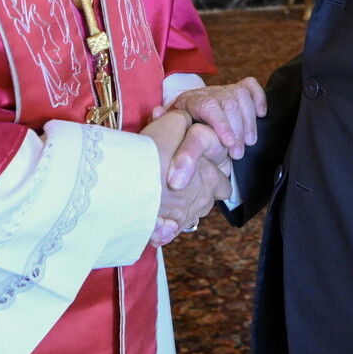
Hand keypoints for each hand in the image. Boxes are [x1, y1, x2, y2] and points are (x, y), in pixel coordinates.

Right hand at [141, 111, 231, 246]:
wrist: (128, 178)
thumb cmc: (153, 151)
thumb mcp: (173, 124)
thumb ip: (183, 123)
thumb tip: (184, 120)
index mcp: (209, 178)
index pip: (224, 186)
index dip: (214, 180)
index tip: (202, 175)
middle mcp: (201, 202)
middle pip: (205, 204)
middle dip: (195, 197)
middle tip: (177, 185)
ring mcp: (182, 219)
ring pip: (186, 219)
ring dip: (177, 211)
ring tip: (161, 198)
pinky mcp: (163, 232)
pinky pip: (165, 233)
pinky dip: (160, 228)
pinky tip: (151, 216)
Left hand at [169, 77, 266, 160]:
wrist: (187, 129)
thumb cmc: (179, 135)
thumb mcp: (168, 133)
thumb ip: (162, 125)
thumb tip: (157, 112)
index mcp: (189, 101)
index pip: (207, 105)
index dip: (220, 122)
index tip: (229, 143)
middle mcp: (207, 93)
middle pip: (228, 101)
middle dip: (237, 128)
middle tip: (237, 154)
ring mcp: (223, 90)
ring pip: (241, 96)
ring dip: (248, 120)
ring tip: (249, 143)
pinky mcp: (236, 91)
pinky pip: (250, 86)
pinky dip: (258, 98)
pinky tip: (261, 115)